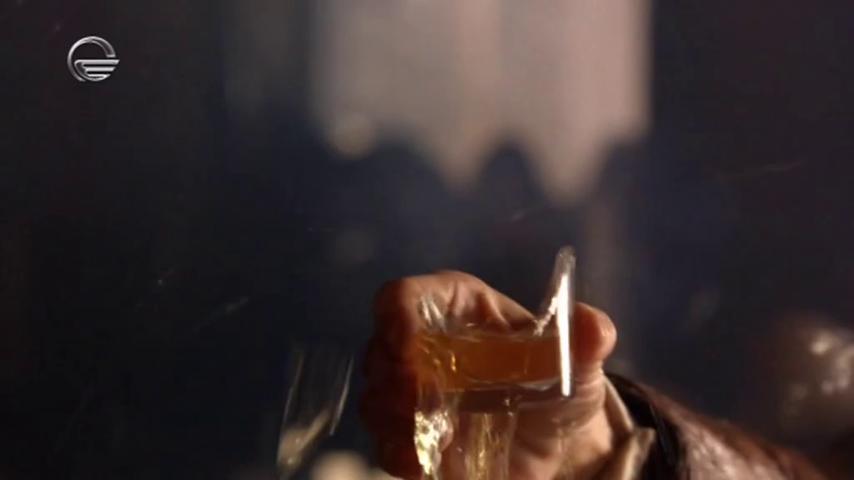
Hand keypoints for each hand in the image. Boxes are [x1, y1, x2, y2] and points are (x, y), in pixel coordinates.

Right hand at [361, 271, 616, 479]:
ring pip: (375, 400)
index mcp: (453, 307)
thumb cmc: (558, 380)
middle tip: (421, 401)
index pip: (403, 297)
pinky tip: (427, 463)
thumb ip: (585, 339)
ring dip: (396, 419)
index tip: (408, 347)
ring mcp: (408, 394)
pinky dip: (401, 455)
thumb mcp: (578, 359)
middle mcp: (419, 344)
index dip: (396, 316)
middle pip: (381, 350)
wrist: (556, 441)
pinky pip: (386, 445)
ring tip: (439, 436)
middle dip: (394, 378)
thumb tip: (595, 327)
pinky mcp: (410, 439)